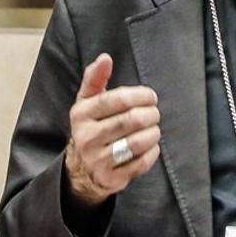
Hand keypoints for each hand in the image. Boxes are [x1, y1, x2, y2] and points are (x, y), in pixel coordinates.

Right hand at [64, 53, 161, 207]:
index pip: (115, 100)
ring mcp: (97, 160)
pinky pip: (140, 163)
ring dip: (153, 133)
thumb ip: (95, 79)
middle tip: (154, 113)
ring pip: (136, 143)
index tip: (151, 97)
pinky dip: (152, 153)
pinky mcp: (110, 178)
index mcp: (81, 114)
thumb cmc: (90, 127)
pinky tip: (151, 146)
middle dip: (150, 114)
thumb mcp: (87, 102)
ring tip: (154, 128)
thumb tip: (105, 58)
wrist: (81, 170)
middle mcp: (86, 137)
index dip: (139, 96)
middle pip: (130, 121)